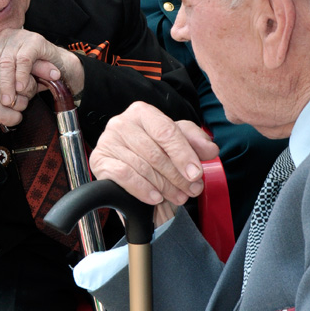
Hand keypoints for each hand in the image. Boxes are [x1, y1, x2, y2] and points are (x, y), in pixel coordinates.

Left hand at [0, 27, 84, 108]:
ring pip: (7, 61)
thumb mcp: (5, 73)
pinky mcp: (36, 41)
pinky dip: (21, 75)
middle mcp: (4, 36)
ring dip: (6, 84)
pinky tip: (21, 88)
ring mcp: (20, 37)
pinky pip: (24, 59)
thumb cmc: (29, 72)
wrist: (58, 67)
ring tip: (7, 101)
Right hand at [89, 102, 218, 208]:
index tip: (196, 173)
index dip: (184, 154)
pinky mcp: (99, 161)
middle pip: (155, 152)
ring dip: (164, 186)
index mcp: (143, 112)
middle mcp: (122, 122)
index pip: (166, 131)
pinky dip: (142, 188)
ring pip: (141, 166)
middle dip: (177, 175)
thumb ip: (196, 143)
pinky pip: (123, 175)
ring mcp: (108, 141)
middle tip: (191, 190)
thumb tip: (211, 149)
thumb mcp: (180, 146)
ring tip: (178, 196)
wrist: (136, 177)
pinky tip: (155, 197)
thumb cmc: (158, 157)